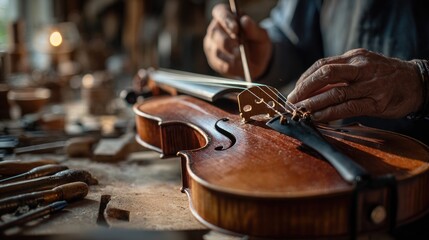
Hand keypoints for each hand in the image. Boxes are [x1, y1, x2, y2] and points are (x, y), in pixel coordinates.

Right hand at [203, 4, 271, 78]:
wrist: (256, 63)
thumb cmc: (256, 44)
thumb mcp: (260, 36)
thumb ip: (253, 28)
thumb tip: (245, 20)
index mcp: (227, 16)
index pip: (220, 12)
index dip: (225, 19)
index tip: (235, 29)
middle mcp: (216, 29)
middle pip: (215, 32)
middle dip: (228, 41)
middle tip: (239, 46)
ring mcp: (212, 45)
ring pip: (216, 49)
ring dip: (229, 54)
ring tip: (241, 56)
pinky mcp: (213, 60)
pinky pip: (218, 62)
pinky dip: (229, 64)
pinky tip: (237, 64)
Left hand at [287, 48, 422, 121]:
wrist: (416, 82)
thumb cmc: (383, 76)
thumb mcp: (361, 67)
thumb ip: (339, 76)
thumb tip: (311, 90)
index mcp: (354, 57)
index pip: (322, 65)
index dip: (305, 79)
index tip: (293, 91)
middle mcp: (361, 67)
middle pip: (326, 74)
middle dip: (304, 89)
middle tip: (291, 101)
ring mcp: (370, 85)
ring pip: (335, 92)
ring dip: (314, 103)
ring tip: (300, 111)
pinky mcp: (377, 102)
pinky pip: (348, 108)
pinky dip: (329, 114)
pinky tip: (318, 118)